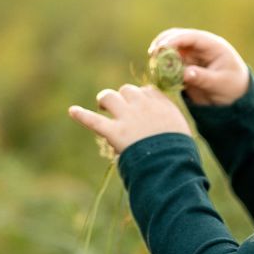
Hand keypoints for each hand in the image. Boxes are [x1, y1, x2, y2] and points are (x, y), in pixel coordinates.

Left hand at [68, 83, 192, 154]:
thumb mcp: (181, 130)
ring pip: (110, 96)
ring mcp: (127, 117)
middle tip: (121, 110)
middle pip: (129, 90)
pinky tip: (72, 111)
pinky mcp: (114, 132)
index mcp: (161, 105)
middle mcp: (143, 105)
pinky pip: (93, 120)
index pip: (148, 91)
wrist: (171, 163)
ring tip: (102, 108)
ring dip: (106, 100)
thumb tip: (157, 121)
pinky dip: (82, 116)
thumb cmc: (179, 151)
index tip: (141, 108)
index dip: (142, 98)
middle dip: (124, 98)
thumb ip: (168, 119)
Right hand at [147, 27, 249, 105]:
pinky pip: (168, 62)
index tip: (161, 48)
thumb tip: (185, 73)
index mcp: (213, 45)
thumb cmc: (233, 87)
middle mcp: (200, 46)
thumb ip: (203, 78)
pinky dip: (161, 66)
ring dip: (160, 55)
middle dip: (163, 44)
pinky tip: (156, 73)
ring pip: (169, 48)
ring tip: (153, 66)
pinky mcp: (183, 65)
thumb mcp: (221, 84)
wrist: (234, 97)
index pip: (191, 37)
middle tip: (152, 56)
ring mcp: (191, 54)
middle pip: (176, 37)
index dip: (175, 40)